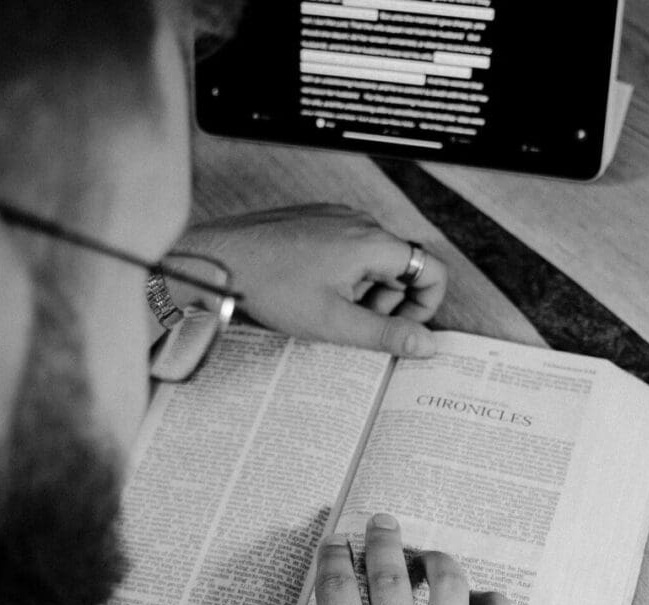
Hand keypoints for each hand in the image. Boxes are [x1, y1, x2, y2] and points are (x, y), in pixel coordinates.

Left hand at [178, 205, 448, 356]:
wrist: (216, 261)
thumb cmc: (270, 287)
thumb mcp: (334, 322)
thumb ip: (387, 334)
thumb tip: (427, 344)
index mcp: (371, 242)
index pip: (431, 269)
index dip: (426, 305)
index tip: (402, 328)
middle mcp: (358, 221)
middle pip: (401, 267)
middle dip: (388, 302)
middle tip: (355, 324)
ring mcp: (334, 217)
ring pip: (373, 260)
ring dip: (364, 290)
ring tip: (329, 309)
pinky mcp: (314, 220)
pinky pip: (347, 249)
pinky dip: (342, 275)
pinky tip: (312, 292)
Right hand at [232, 513, 516, 604]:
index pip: (338, 588)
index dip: (334, 556)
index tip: (335, 540)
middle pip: (391, 575)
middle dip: (383, 539)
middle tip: (381, 522)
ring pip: (450, 588)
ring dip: (438, 560)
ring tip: (429, 554)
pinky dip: (497, 604)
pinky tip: (486, 598)